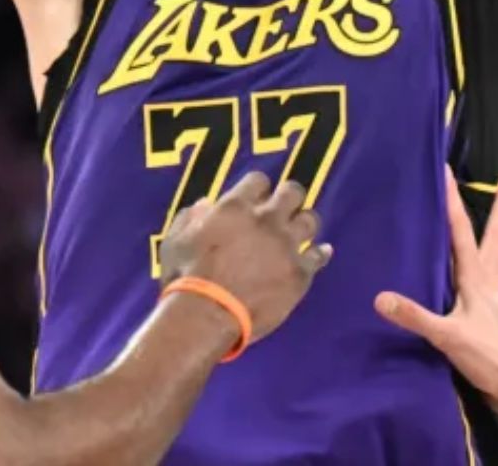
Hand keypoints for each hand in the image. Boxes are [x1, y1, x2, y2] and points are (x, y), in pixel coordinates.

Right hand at [158, 172, 331, 341]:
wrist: (205, 316)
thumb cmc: (186, 278)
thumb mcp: (176, 240)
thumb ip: (191, 217)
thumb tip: (205, 205)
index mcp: (235, 207)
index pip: (259, 180)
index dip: (258, 188)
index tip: (256, 198)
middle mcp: (266, 220)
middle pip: (292, 192)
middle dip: (289, 197)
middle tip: (284, 208)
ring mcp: (286, 246)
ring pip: (310, 220)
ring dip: (303, 223)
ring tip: (298, 231)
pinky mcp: (299, 273)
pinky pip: (318, 256)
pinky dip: (319, 253)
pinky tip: (321, 252)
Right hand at [375, 172, 497, 399]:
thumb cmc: (490, 359)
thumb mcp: (448, 337)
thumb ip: (415, 317)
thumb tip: (380, 298)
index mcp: (477, 281)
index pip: (462, 233)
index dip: (452, 202)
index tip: (447, 173)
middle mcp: (489, 284)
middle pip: (495, 237)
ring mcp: (495, 300)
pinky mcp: (495, 316)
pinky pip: (495, 277)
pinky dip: (494, 263)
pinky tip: (486, 270)